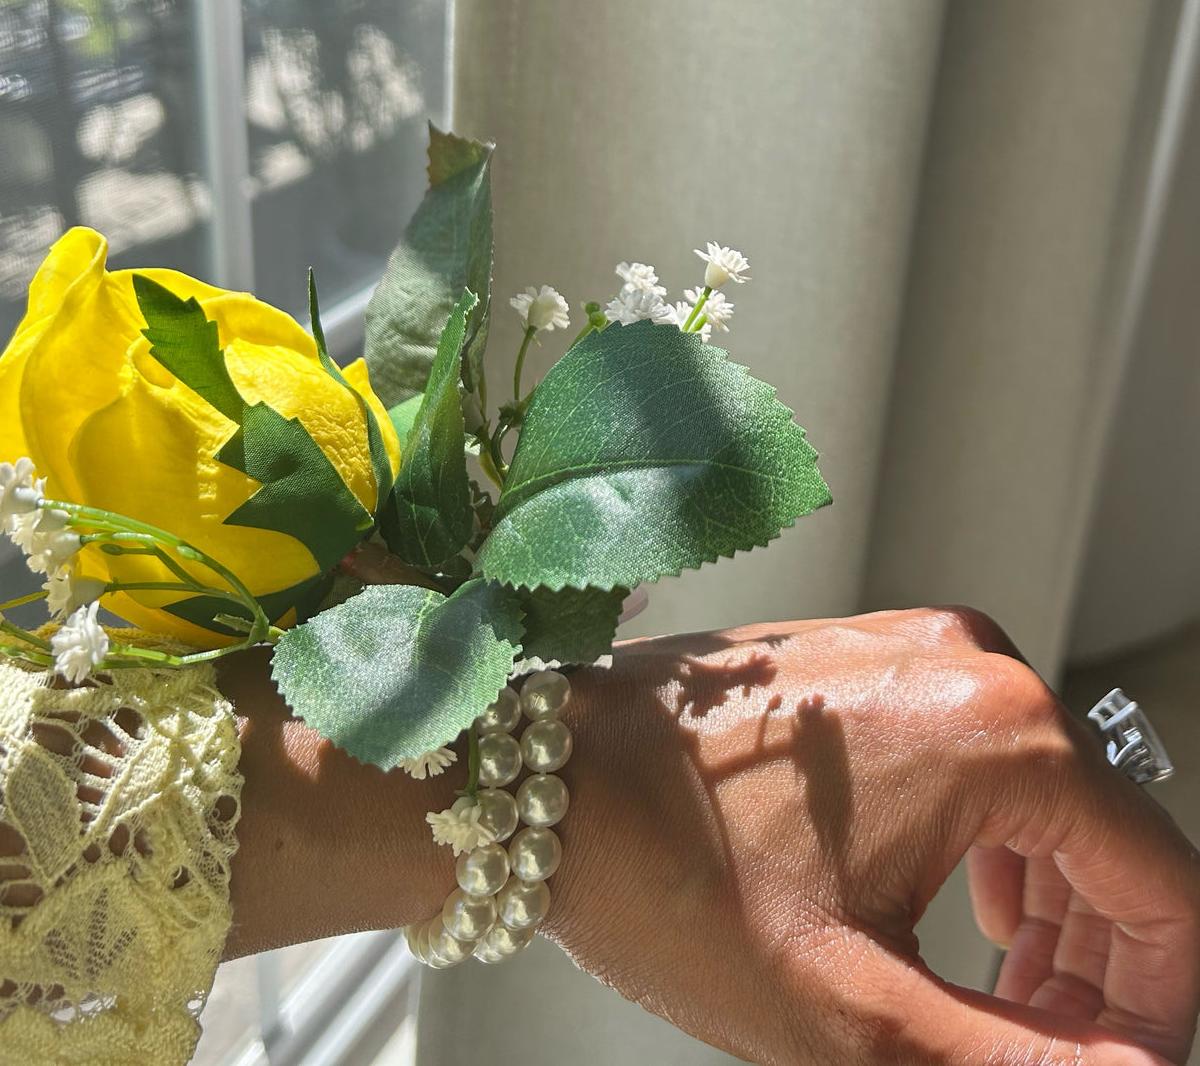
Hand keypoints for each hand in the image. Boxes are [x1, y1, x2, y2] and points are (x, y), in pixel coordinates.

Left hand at [548, 608, 1199, 1063]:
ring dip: (1044, 909)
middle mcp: (966, 663)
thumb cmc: (664, 868)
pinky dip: (983, 845)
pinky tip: (953, 910)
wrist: (534, 774)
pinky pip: (969, 756)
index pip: (1160, 884)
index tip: (1124, 1063)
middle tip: (1058, 1050)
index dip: (1161, 999)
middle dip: (1098, 963)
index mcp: (997, 732)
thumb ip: (1019, 1065)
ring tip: (1007, 999)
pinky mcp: (856, 659)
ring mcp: (905, 648)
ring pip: (1039, 798)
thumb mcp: (856, 1009)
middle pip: (1103, 836)